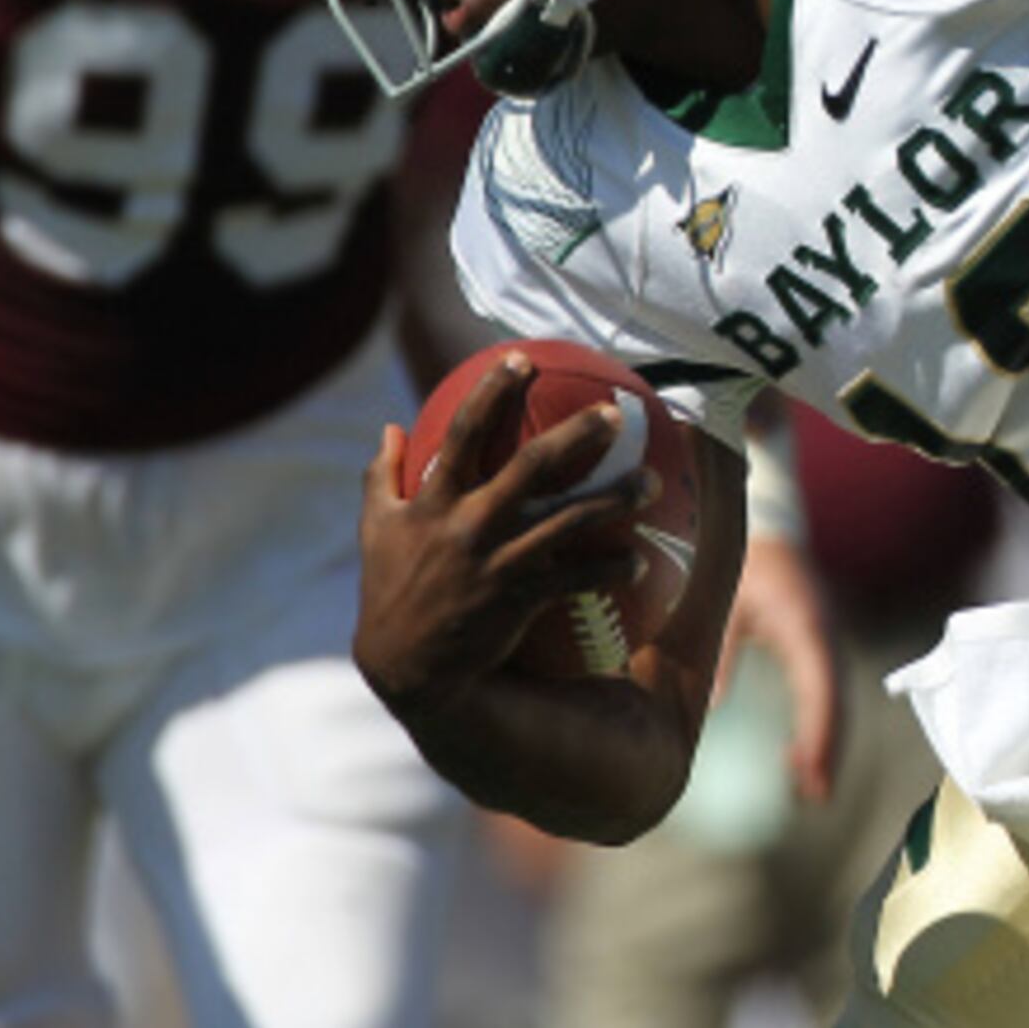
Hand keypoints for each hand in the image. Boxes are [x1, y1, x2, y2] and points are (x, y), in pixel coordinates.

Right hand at [353, 352, 645, 714]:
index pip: (464, 431)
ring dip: (616, 499)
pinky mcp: (520, 598)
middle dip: (577, 433)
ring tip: (653, 482)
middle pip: (532, 465)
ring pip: (569, 519)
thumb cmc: (391, 591)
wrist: (408, 669)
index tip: (521, 358)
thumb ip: (382, 475)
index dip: (491, 390)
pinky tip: (642, 562)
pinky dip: (611, 569)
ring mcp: (498, 560)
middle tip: (616, 412)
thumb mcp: (375, 529)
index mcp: (435, 499)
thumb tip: (389, 427)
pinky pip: (577, 578)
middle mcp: (470, 523)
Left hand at [720, 534, 841, 802]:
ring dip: (828, 743)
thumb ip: (723, 652)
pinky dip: (822, 725)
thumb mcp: (728, 605)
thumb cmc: (746, 566)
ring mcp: (827, 642)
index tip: (808, 769)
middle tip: (815, 795)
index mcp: (805, 627)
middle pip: (836, 703)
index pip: (821, 689)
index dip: (818, 732)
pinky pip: (828, 692)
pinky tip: (802, 754)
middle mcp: (824, 638)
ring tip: (811, 789)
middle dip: (828, 750)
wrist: (772, 530)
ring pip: (836, 701)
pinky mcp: (820, 646)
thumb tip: (714, 706)